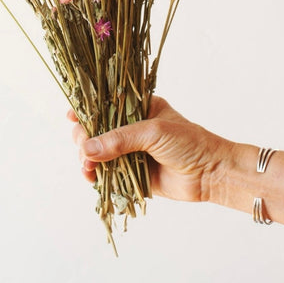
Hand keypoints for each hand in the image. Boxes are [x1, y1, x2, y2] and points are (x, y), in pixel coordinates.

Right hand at [68, 96, 231, 202]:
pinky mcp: (131, 173)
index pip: (105, 105)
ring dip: (87, 159)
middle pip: (96, 130)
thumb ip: (120, 139)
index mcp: (137, 108)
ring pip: (98, 153)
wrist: (212, 174)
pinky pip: (107, 173)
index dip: (86, 110)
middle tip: (83, 148)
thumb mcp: (153, 132)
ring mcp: (130, 151)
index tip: (71, 118)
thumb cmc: (189, 142)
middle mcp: (131, 128)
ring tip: (87, 167)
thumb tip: (88, 149)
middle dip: (84, 138)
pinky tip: (91, 177)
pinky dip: (96, 175)